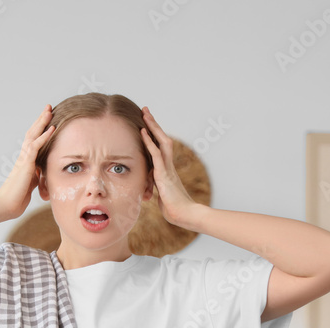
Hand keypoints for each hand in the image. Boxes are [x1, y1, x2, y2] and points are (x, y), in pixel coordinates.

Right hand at [0, 104, 54, 219]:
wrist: (7, 205)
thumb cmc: (17, 197)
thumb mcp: (32, 182)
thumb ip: (37, 174)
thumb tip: (42, 170)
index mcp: (25, 160)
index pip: (34, 140)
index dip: (40, 129)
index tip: (48, 119)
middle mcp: (23, 156)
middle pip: (32, 133)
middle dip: (41, 120)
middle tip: (49, 107)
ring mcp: (24, 159)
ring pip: (33, 135)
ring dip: (42, 122)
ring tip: (50, 111)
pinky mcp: (26, 164)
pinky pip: (36, 146)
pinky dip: (44, 137)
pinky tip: (52, 129)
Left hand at [140, 106, 197, 227]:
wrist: (186, 216)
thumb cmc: (175, 210)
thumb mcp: (162, 197)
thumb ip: (157, 190)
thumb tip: (150, 191)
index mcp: (167, 170)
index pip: (160, 148)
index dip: (154, 136)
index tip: (147, 124)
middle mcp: (168, 165)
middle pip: (162, 139)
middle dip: (153, 124)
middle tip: (146, 110)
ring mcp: (167, 168)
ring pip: (161, 141)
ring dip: (152, 127)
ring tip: (145, 113)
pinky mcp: (164, 174)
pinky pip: (155, 154)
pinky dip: (148, 142)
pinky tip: (142, 132)